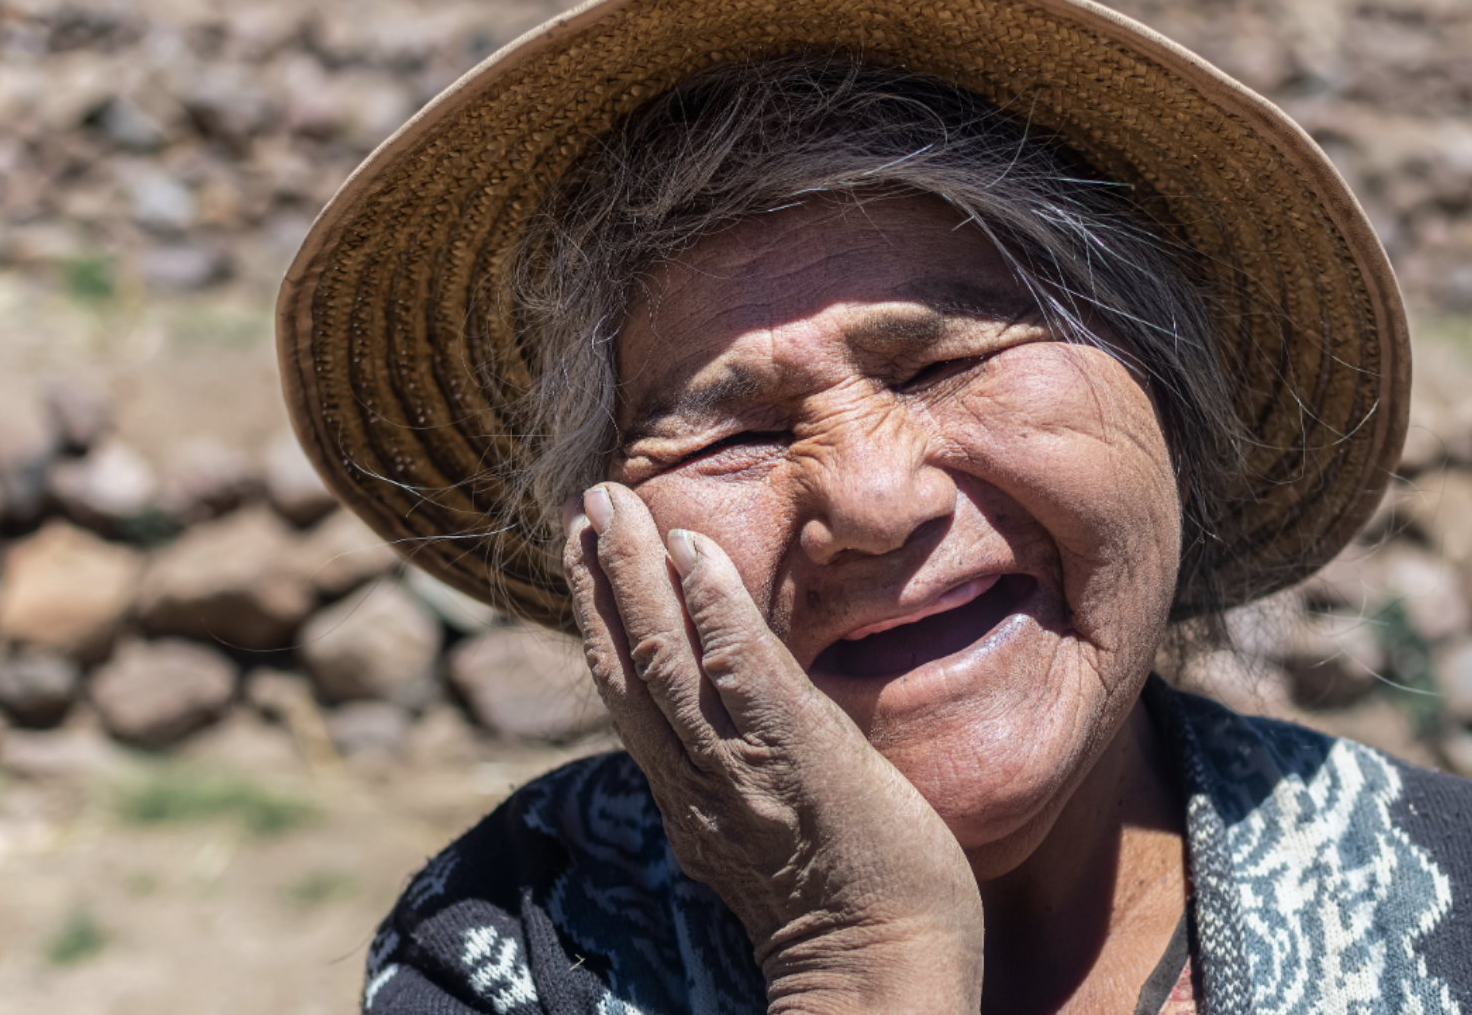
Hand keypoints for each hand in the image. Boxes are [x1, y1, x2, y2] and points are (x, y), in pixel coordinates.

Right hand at [563, 483, 983, 1014]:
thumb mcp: (767, 837)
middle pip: (628, 665)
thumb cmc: (852, 906)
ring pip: (663, 659)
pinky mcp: (795, 755)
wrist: (884, 971)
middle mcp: (694, 778)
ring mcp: (738, 767)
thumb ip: (740, 780)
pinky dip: (712, 611)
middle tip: (587, 503)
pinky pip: (740, 673)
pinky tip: (692, 551)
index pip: (629, 693)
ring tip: (611, 505)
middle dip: (601, 579)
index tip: (586, 553)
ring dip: (633, 575)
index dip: (600, 620)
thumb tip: (736, 733)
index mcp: (688, 794)